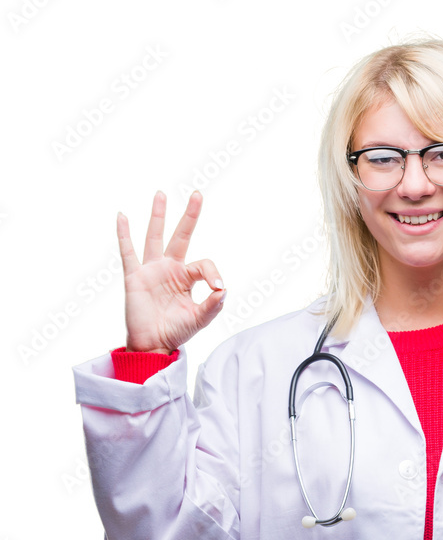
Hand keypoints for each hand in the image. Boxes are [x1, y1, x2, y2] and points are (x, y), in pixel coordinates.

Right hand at [116, 190, 225, 352]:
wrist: (153, 345)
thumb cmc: (176, 332)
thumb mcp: (199, 319)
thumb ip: (213, 306)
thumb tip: (223, 289)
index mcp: (186, 278)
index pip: (203, 264)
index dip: (212, 273)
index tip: (217, 287)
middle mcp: (169, 269)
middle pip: (181, 236)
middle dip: (189, 216)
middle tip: (197, 194)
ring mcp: (151, 270)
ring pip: (154, 237)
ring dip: (158, 215)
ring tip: (161, 194)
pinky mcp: (134, 277)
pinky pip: (128, 252)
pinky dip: (124, 234)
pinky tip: (122, 216)